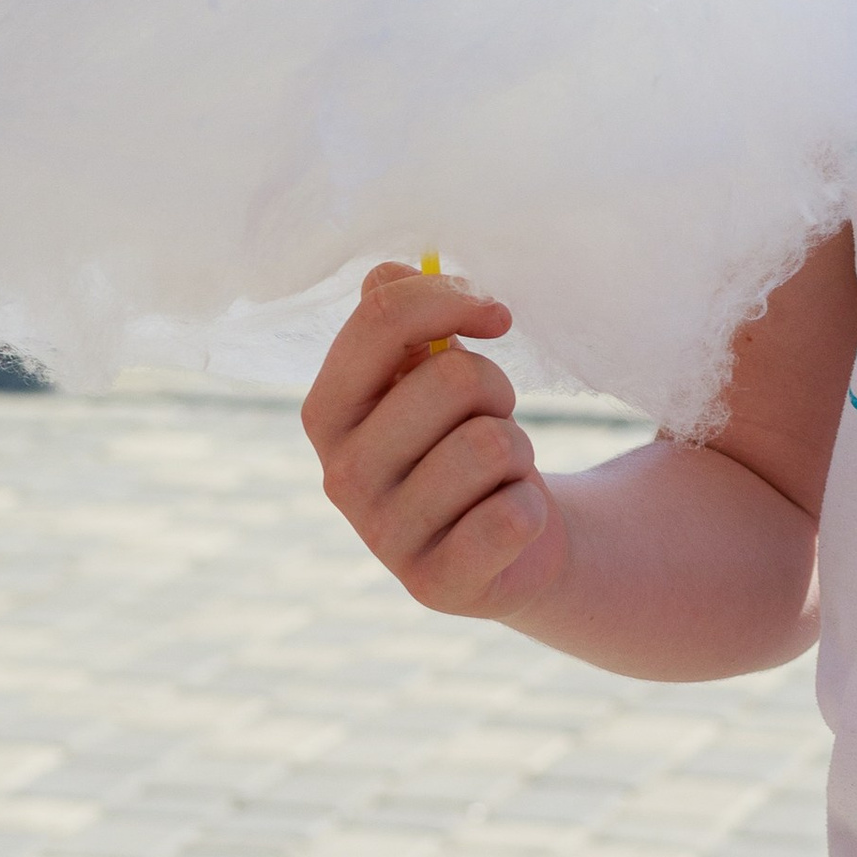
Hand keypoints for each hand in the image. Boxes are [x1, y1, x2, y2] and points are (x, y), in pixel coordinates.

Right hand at [300, 262, 569, 621]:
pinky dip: (530, 509)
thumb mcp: (428, 372)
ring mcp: (384, 537)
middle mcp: (340, 475)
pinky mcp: (435, 585)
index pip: (383, 319)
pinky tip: (504, 522)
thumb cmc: (461, 437)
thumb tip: (392, 271)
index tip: (497, 315)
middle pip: (453, 378)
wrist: (506, 543)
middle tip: (490, 419)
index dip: (454, 300)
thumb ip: (402, 317)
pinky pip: (514, 514)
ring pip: (492, 443)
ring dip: (517, 450)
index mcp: (327, 410)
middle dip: (496, 389)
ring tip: (496, 472)